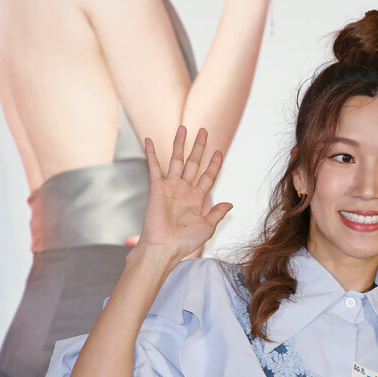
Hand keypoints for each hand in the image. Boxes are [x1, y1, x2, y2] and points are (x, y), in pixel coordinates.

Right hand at [136, 126, 231, 262]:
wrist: (165, 248)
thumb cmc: (185, 242)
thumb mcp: (207, 227)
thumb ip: (217, 213)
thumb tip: (230, 204)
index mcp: (197, 199)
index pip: (208, 177)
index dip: (214, 164)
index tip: (219, 152)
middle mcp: (184, 190)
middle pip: (193, 164)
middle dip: (199, 147)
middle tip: (204, 131)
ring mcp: (170, 188)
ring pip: (176, 161)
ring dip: (179, 144)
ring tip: (183, 128)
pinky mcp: (156, 188)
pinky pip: (153, 167)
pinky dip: (150, 153)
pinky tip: (148, 139)